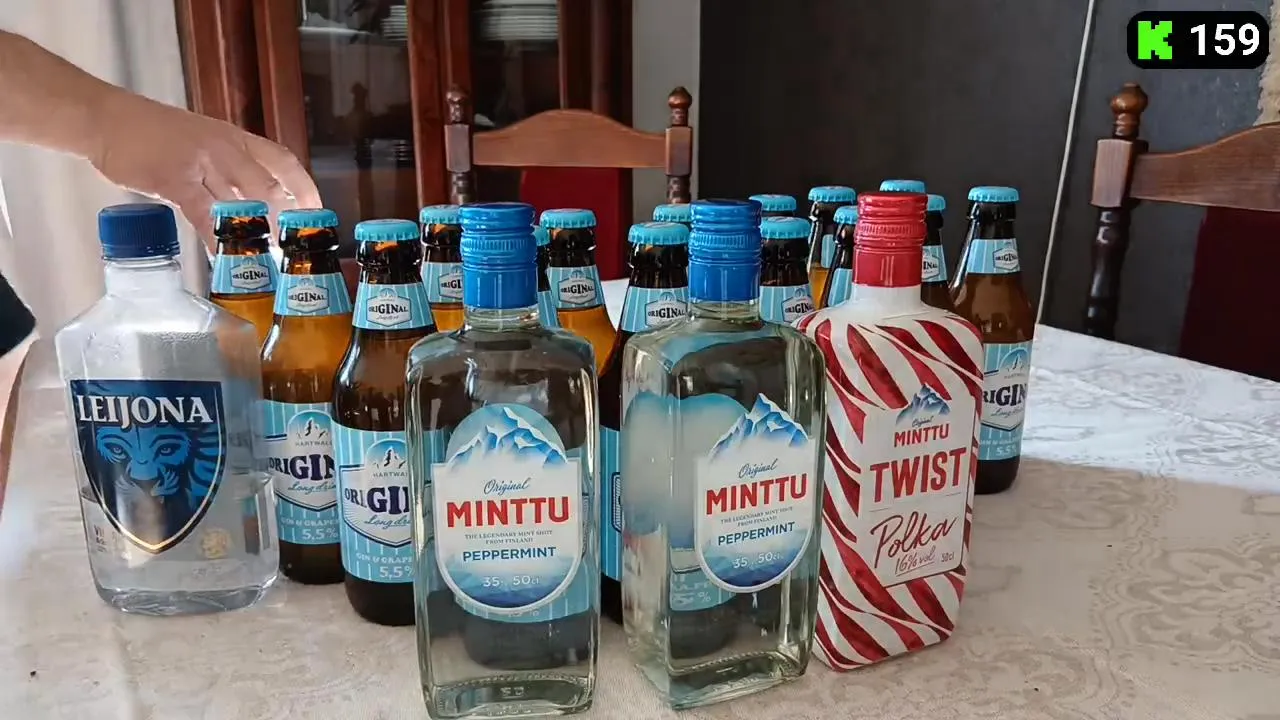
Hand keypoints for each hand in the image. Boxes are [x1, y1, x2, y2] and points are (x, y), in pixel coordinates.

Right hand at [86, 89, 319, 250]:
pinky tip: (223, 257)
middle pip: (270, 184)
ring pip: (242, 198)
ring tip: (270, 259)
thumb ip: (224, 173)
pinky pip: (203, 213)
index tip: (317, 215)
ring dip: (259, 231)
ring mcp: (200, 161)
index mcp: (235, 138)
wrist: (106, 120)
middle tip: (294, 248)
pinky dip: (216, 238)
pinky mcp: (173, 177)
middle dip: (287, 218)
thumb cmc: (151, 135)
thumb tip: (249, 205)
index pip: (283, 161)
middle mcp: (225, 147)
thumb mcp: (200, 145)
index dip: (305, 188)